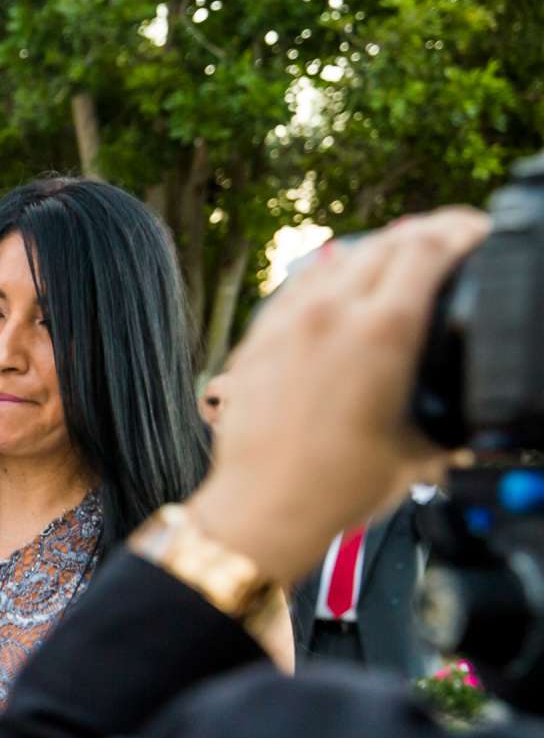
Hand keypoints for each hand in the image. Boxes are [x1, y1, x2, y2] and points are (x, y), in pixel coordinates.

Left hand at [189, 208, 489, 584]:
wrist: (263, 507)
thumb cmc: (337, 487)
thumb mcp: (422, 446)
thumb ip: (451, 414)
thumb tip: (470, 414)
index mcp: (382, 331)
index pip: (428, 249)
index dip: (462, 230)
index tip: (478, 231)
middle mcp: (331, 313)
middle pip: (387, 242)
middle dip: (427, 232)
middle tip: (451, 237)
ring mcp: (289, 321)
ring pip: (339, 257)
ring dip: (378, 248)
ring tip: (402, 255)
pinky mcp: (259, 337)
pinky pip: (299, 284)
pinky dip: (331, 273)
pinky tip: (342, 282)